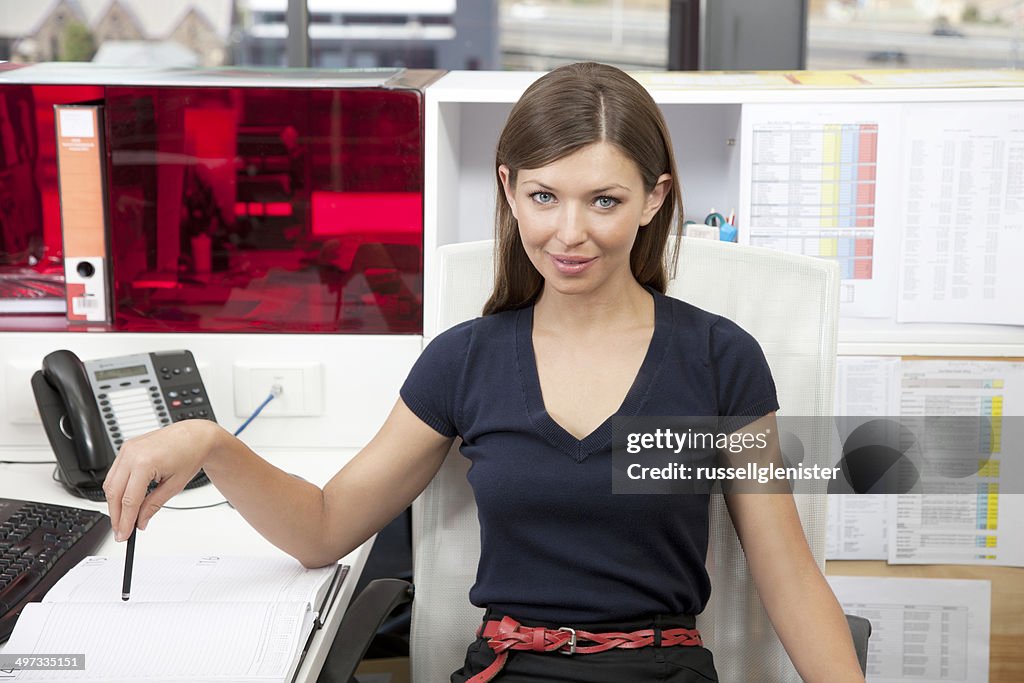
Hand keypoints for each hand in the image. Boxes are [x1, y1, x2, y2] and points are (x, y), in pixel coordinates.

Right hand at [103, 419, 224, 541]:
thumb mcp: (175, 486)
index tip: (124, 535)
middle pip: (113, 493)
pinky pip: (114, 473)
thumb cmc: (190, 454)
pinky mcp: (126, 448)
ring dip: (114, 503)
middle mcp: (131, 454)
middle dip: (116, 515)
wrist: (195, 435)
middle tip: (121, 531)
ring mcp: (126, 449)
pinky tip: (124, 501)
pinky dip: (117, 488)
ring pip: (110, 483)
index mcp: (144, 462)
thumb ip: (154, 505)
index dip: (125, 521)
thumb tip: (140, 521)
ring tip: (123, 519)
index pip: (129, 500)